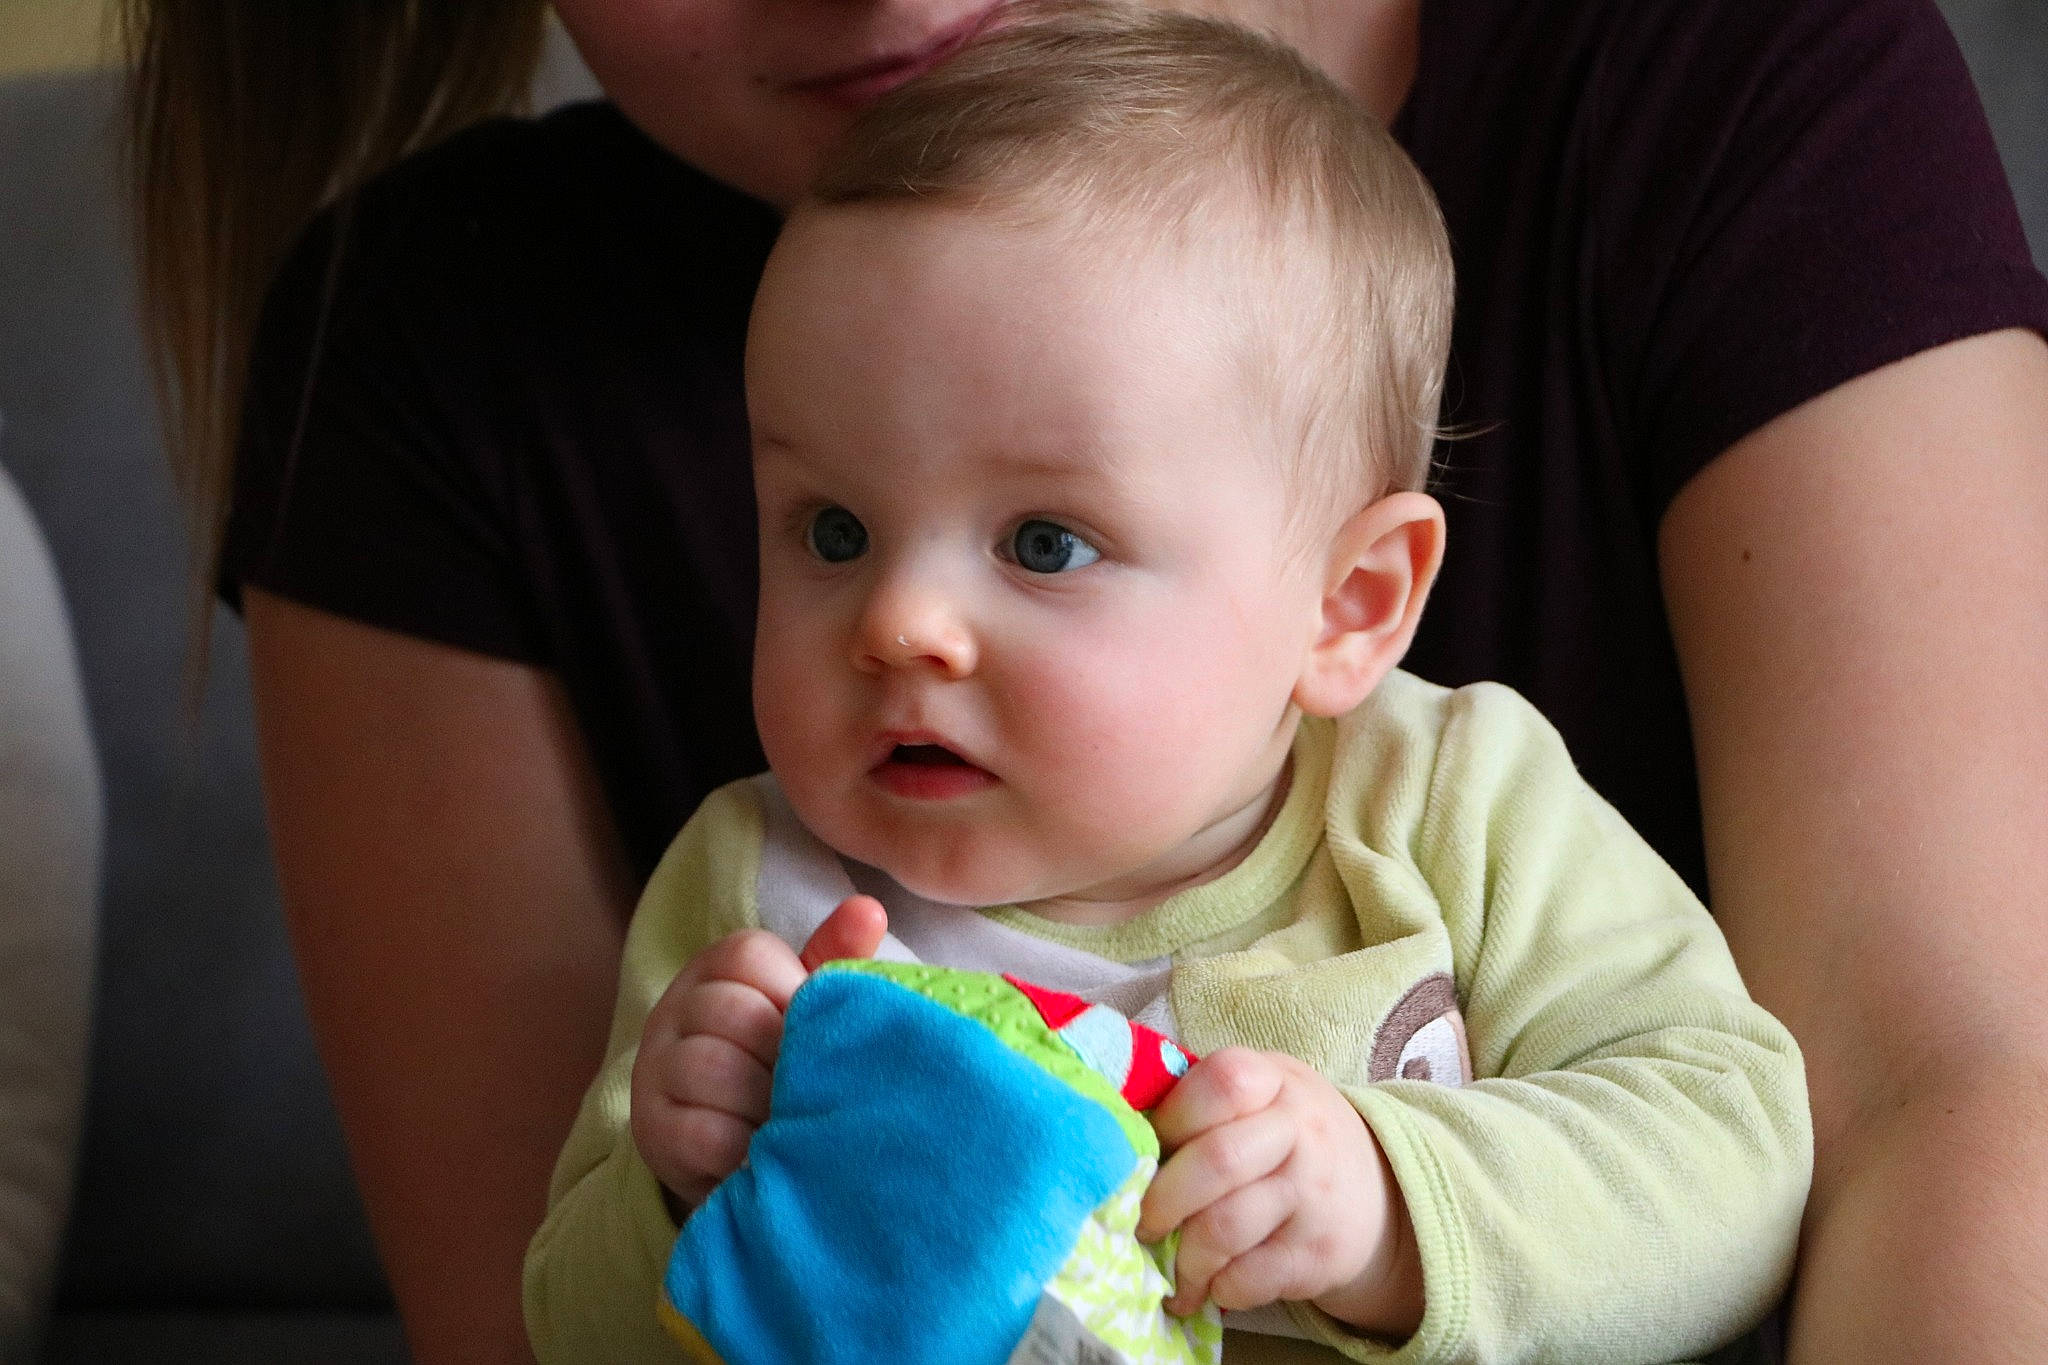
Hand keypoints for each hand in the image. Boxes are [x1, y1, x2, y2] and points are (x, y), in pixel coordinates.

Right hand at [630, 895, 886, 1212]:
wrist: (736, 1144)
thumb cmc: (783, 1059)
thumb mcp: (808, 1005)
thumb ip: (836, 957)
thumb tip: (870, 909)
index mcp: (715, 968)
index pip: (748, 956)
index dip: (794, 995)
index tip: (815, 1035)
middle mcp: (674, 1009)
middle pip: (734, 1013)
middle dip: (785, 1057)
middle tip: (814, 1087)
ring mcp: (655, 1068)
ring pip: (713, 1068)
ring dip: (767, 1103)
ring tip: (795, 1122)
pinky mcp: (651, 1130)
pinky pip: (701, 1131)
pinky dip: (746, 1147)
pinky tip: (769, 1153)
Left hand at [1136, 1048, 1421, 1336]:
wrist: (1378, 1192)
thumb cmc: (1288, 1136)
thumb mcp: (1262, 1094)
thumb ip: (1203, 1100)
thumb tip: (1116, 1129)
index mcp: (1276, 1080)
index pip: (1223, 1082)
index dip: (1172, 1118)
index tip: (1147, 1149)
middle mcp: (1302, 1132)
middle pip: (1216, 1161)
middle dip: (1160, 1200)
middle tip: (1139, 1223)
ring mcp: (1314, 1196)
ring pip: (1224, 1228)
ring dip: (1182, 1257)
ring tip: (1168, 1268)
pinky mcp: (1317, 1256)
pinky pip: (1247, 1279)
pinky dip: (1216, 1289)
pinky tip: (1210, 1285)